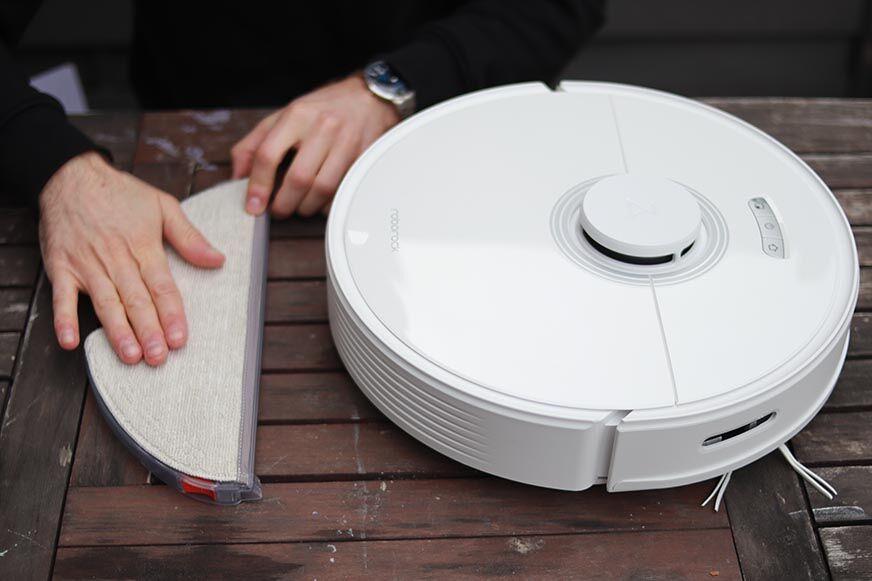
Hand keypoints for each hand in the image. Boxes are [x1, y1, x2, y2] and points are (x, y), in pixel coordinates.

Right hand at [39, 151, 224, 364]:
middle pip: (135, 300)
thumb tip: (218, 259)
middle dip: (148, 330)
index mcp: (143, 247)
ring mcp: (87, 265)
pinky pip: (61, 297)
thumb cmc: (120, 193)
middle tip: (158, 357)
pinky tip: (71, 341)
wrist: (70, 176)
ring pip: (105, 303)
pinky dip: (64, 319)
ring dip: (117, 331)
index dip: (171, 314)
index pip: (162, 286)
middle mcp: (116, 259)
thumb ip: (190, 237)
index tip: (180, 338)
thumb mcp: (162, 206)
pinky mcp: (61, 267)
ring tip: (130, 355)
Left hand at [231, 74, 399, 217]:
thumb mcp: (282, 117)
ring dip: (306, 207)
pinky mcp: (363, 157)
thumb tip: (237, 176)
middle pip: (298, 178)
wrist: (366, 99)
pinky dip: (328, 204)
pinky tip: (320, 201)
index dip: (258, 185)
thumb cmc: (321, 110)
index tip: (253, 206)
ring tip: (299, 206)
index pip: (268, 154)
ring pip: (322, 189)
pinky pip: (342, 191)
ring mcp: (346, 142)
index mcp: (296, 115)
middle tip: (278, 210)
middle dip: (284, 204)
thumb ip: (254, 144)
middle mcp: (322, 127)